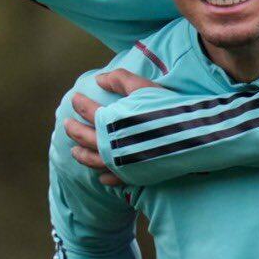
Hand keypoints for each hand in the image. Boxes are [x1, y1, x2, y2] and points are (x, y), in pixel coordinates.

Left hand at [64, 70, 162, 186]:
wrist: (192, 136)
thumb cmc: (167, 109)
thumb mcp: (144, 87)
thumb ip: (119, 80)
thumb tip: (98, 79)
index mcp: (112, 123)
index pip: (90, 111)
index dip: (80, 104)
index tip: (75, 99)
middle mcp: (112, 146)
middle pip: (86, 138)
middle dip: (74, 130)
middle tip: (66, 124)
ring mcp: (122, 163)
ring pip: (95, 161)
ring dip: (82, 156)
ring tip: (74, 151)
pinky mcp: (135, 175)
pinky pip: (116, 178)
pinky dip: (106, 177)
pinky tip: (102, 177)